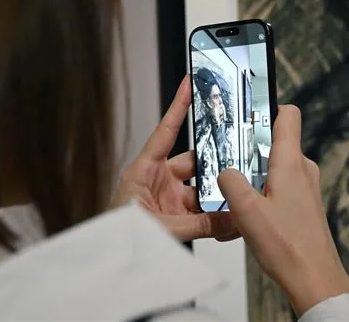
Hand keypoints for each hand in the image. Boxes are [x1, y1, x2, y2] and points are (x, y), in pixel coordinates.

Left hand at [110, 75, 238, 241]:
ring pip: (201, 189)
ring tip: (240, 198)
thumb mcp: (161, 228)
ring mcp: (166, 198)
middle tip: (239, 161)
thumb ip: (200, 225)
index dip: (178, 107)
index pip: (165, 132)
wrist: (108, 264)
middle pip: (194, 162)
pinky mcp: (174, 215)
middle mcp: (156, 180)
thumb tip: (233, 220)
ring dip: (218, 196)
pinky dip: (215, 217)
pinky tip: (232, 222)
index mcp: (144, 170)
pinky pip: (200, 212)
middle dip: (216, 164)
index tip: (189, 83)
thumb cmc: (117, 237)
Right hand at [217, 105, 348, 315]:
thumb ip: (230, 181)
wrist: (314, 278)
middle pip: (276, 142)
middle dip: (251, 147)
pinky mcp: (304, 204)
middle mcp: (303, 170)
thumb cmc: (288, 246)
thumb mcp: (245, 210)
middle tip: (229, 159)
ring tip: (236, 192)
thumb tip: (225, 171)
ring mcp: (306, 187)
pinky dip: (264, 191)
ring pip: (277, 166)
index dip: (268, 107)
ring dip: (256, 174)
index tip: (248, 109)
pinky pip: (281, 185)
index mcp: (291, 163)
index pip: (288, 115)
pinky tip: (250, 211)